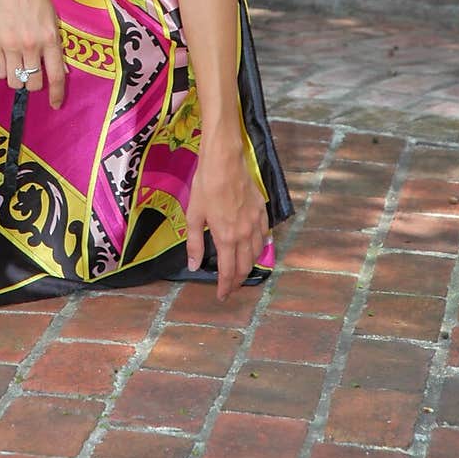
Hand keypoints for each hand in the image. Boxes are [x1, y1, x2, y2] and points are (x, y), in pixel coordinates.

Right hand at [0, 0, 66, 107]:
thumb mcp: (52, 18)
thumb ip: (56, 45)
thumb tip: (62, 70)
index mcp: (50, 38)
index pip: (56, 75)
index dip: (57, 94)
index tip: (56, 105)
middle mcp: (31, 44)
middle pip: (33, 82)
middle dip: (33, 83)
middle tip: (31, 72)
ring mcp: (10, 44)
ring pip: (14, 80)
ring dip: (17, 78)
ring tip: (16, 65)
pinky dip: (3, 70)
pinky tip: (5, 58)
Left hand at [184, 126, 269, 301]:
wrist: (225, 161)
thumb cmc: (205, 186)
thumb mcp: (194, 215)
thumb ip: (194, 243)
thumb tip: (193, 266)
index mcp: (226, 238)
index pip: (227, 271)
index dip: (225, 287)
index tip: (221, 296)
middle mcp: (245, 234)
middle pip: (245, 266)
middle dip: (237, 280)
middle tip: (230, 287)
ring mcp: (256, 222)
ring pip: (258, 252)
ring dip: (250, 265)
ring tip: (241, 270)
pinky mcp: (262, 211)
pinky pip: (265, 235)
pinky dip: (260, 246)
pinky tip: (255, 246)